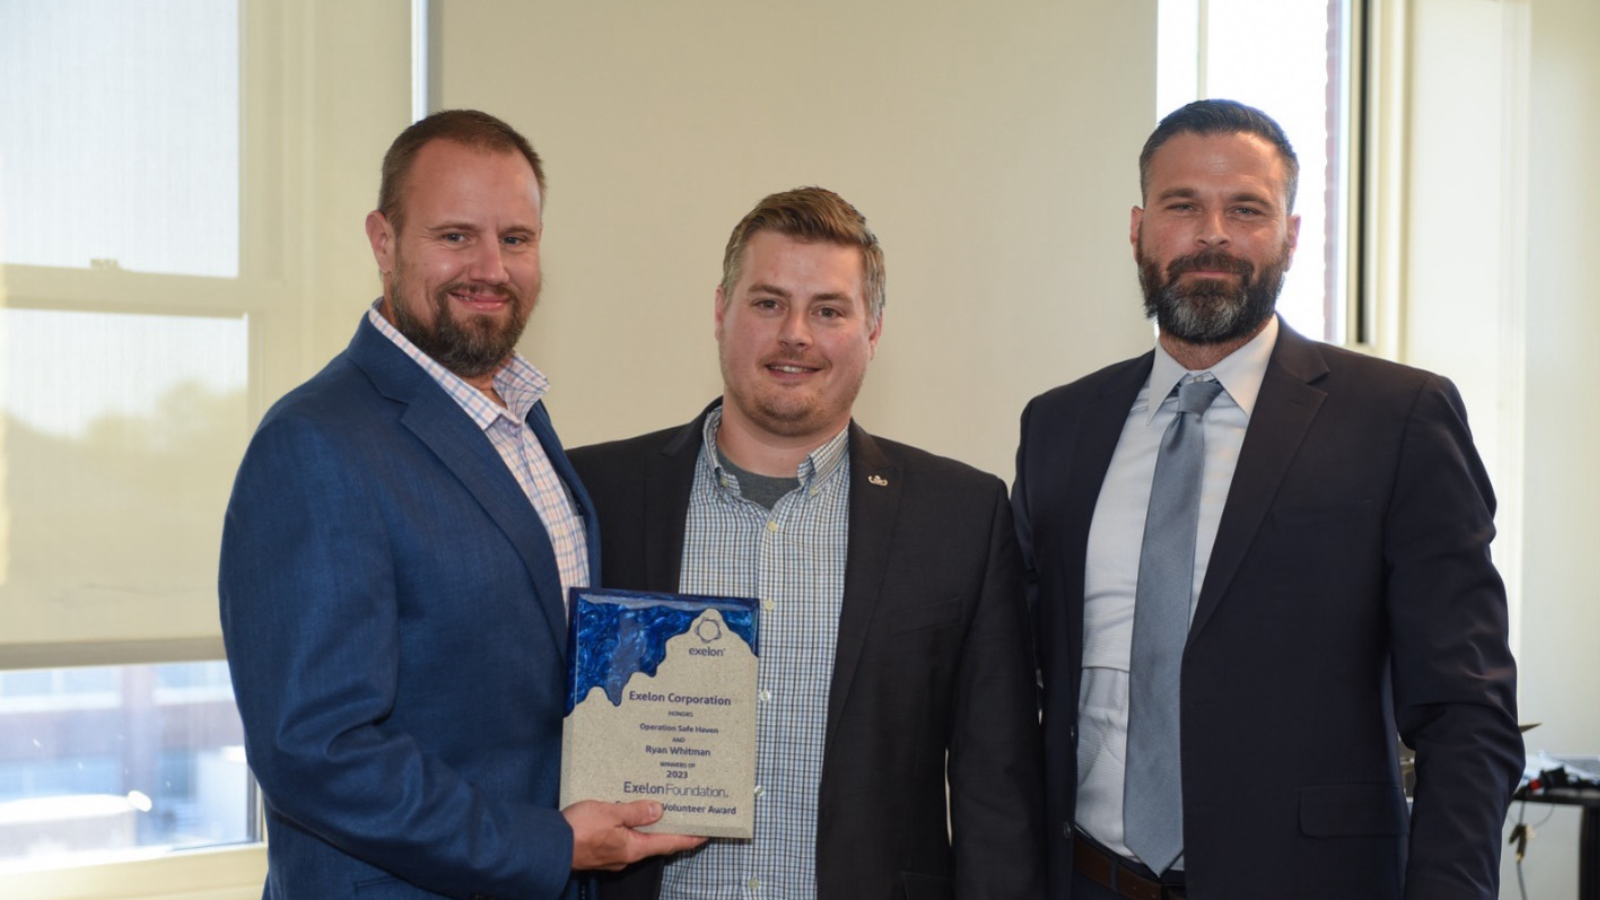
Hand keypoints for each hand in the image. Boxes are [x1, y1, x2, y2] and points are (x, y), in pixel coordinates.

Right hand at [564, 799, 705, 870]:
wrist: (547, 846)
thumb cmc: (578, 829)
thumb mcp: (610, 812)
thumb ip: (635, 812)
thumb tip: (658, 810)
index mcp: (633, 848)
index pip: (669, 844)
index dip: (689, 838)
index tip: (706, 833)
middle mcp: (626, 856)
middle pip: (656, 843)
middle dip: (671, 831)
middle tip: (686, 817)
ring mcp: (613, 856)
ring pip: (638, 841)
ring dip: (650, 828)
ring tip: (661, 811)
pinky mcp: (600, 852)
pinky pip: (623, 839)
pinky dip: (632, 828)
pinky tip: (630, 816)